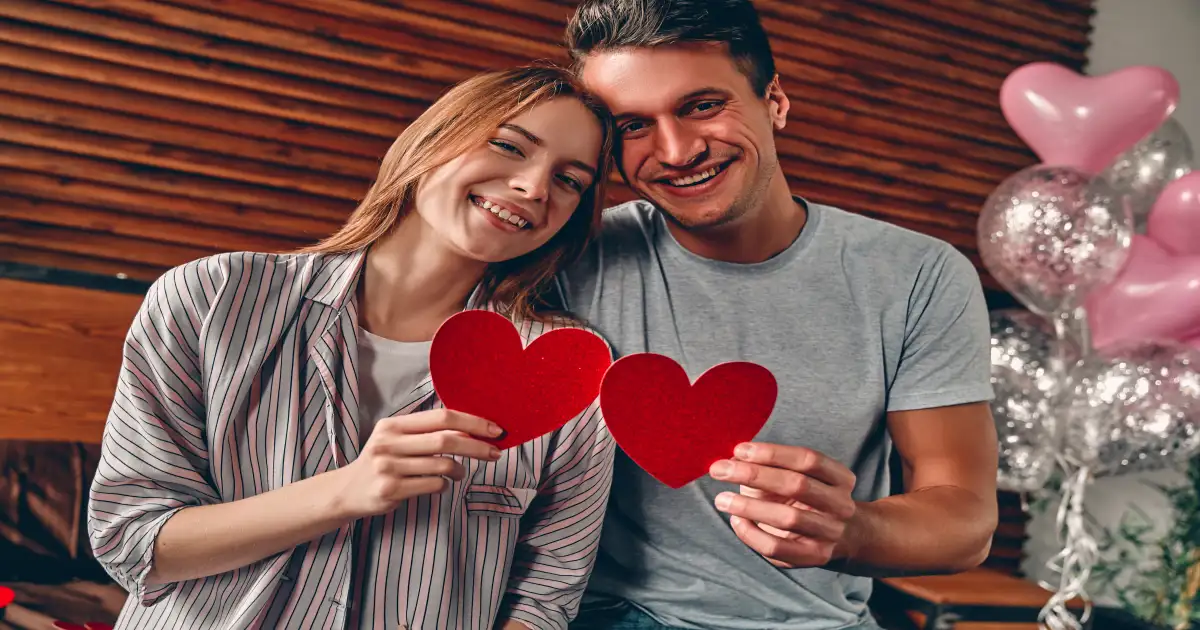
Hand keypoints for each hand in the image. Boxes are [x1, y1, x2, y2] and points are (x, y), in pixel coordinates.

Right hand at [333, 408, 502, 519]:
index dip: (472, 422)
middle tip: (495, 452)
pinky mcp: (390, 490)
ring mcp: (388, 467)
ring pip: (442, 465)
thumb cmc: (381, 462)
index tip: (494, 430)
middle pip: (446, 440)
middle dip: (477, 446)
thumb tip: (470, 429)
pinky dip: (444, 485)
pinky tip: (440, 485)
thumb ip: (426, 433)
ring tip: (459, 472)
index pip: (441, 417)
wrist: (346, 491)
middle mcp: (389, 443)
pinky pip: (433, 486)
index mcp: (393, 425)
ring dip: (459, 470)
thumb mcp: (396, 439)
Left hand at [709, 442, 857, 567]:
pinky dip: (752, 534)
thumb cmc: (809, 499)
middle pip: (797, 485)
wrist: (843, 538)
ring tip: (721, 499)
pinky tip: (736, 521)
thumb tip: (734, 460)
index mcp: (841, 478)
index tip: (739, 450)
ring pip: (788, 518)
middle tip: (719, 470)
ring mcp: (831, 533)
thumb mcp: (800, 478)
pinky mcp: (814, 556)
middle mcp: (841, 505)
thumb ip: (771, 467)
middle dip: (754, 475)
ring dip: (750, 507)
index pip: (808, 459)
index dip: (772, 453)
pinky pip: (777, 547)